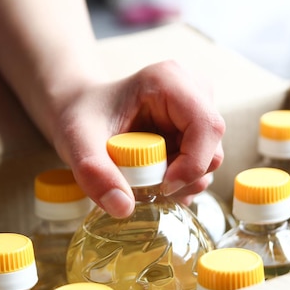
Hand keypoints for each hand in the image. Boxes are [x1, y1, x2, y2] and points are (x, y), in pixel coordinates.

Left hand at [49, 60, 225, 217]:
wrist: (82, 110)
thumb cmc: (82, 115)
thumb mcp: (77, 141)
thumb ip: (94, 173)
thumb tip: (123, 208)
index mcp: (169, 80)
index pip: (206, 126)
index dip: (192, 164)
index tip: (162, 187)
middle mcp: (193, 91)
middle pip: (211, 149)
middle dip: (182, 178)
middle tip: (146, 188)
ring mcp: (199, 112)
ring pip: (209, 162)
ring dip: (180, 183)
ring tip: (143, 182)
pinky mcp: (197, 131)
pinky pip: (201, 166)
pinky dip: (179, 182)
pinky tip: (152, 179)